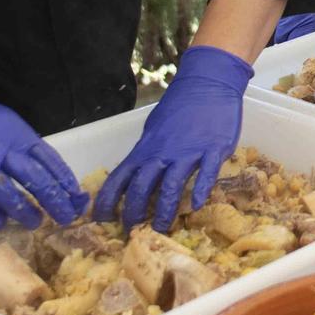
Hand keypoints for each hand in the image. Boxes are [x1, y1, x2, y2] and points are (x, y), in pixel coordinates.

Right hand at [0, 73, 85, 228]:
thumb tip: (41, 169)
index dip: (64, 180)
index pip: (47, 158)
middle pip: (35, 179)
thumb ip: (17, 144)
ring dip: (25, 212)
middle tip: (67, 217)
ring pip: (8, 195)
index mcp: (13, 132)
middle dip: (55, 201)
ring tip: (36, 223)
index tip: (77, 196)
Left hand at [92, 45, 252, 230]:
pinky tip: (197, 206)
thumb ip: (148, 153)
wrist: (208, 82)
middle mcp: (162, 152)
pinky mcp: (213, 149)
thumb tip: (137, 175)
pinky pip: (206, 173)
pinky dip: (200, 190)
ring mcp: (188, 151)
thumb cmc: (180, 106)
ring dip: (163, 211)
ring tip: (161, 230)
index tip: (101, 220)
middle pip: (141, 187)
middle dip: (133, 213)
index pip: (119, 178)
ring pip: (171, 186)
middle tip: (132, 232)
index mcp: (146, 148)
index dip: (108, 201)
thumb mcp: (155, 129)